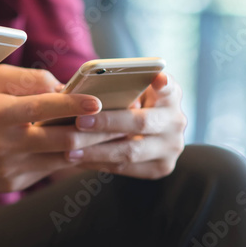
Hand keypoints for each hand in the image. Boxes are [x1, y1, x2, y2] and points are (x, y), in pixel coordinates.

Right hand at [0, 65, 122, 192]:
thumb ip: (27, 79)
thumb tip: (65, 86)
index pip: (42, 108)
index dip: (72, 104)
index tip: (99, 99)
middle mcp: (6, 144)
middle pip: (64, 140)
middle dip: (98, 130)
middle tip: (125, 121)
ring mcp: (11, 168)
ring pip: (63, 158)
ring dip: (91, 146)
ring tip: (116, 135)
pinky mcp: (13, 182)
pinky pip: (49, 168)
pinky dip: (68, 156)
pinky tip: (84, 145)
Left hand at [65, 72, 186, 178]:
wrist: (146, 135)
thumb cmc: (126, 103)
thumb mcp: (128, 91)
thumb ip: (113, 88)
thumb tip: (69, 90)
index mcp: (170, 96)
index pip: (169, 87)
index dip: (163, 83)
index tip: (156, 78)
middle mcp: (176, 121)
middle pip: (141, 123)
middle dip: (107, 122)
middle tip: (79, 122)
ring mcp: (171, 147)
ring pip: (131, 151)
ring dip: (97, 151)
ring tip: (70, 151)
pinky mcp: (161, 167)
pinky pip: (126, 168)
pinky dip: (99, 163)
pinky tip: (78, 160)